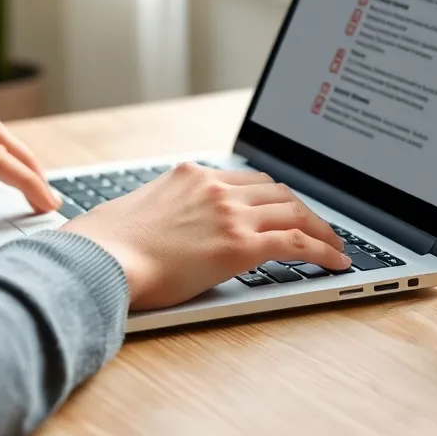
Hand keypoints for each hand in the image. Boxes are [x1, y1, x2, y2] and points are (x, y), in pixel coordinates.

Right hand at [61, 163, 349, 309]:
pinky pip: (297, 242)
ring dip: (320, 230)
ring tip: (334, 245)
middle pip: (277, 191)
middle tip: (318, 227)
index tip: (283, 208)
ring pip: (294, 212)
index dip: (273, 197)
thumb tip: (165, 227)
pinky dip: (323, 250)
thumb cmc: (107, 244)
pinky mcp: (241, 244)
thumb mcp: (139, 209)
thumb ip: (165, 209)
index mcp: (190, 174)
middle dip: (302, 210)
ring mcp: (230, 213)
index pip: (247, 179)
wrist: (101, 259)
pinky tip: (336, 261)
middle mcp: (215, 187)